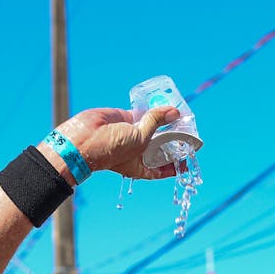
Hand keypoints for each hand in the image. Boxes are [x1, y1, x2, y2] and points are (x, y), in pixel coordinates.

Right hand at [52, 106, 181, 179]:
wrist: (86, 138)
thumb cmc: (111, 150)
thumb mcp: (140, 139)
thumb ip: (157, 123)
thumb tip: (174, 112)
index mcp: (142, 166)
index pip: (163, 169)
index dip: (176, 165)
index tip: (187, 159)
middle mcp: (139, 152)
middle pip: (161, 146)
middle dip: (174, 139)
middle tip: (188, 131)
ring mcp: (133, 135)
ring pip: (154, 128)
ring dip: (166, 122)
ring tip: (181, 116)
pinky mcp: (127, 119)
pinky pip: (144, 114)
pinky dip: (154, 109)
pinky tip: (166, 104)